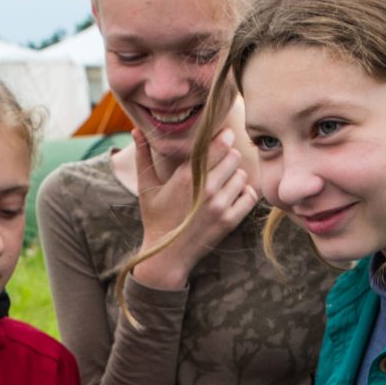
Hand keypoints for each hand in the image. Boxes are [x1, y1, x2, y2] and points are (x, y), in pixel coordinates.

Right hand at [131, 127, 259, 290]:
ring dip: (234, 175)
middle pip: (233, 156)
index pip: (218, 144)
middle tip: (220, 161)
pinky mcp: (230, 220)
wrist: (166, 255)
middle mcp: (206, 188)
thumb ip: (142, 156)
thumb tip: (136, 129)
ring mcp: (220, 206)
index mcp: (186, 176)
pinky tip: (232, 194)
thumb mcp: (146, 188)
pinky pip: (249, 195)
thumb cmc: (155, 219)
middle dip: (227, 156)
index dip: (223, 137)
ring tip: (223, 181)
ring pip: (241, 175)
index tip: (222, 137)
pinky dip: (244, 193)